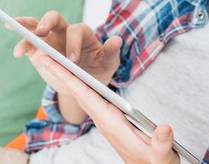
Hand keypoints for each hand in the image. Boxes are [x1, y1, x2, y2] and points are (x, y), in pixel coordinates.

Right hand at [5, 11, 121, 95]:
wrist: (82, 84)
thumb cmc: (98, 71)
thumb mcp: (108, 65)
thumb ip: (112, 52)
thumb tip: (117, 39)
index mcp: (82, 34)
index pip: (76, 31)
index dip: (73, 43)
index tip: (71, 61)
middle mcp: (64, 32)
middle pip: (53, 18)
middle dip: (46, 22)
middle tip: (41, 33)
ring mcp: (49, 39)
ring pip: (35, 25)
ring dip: (25, 27)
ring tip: (17, 34)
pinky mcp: (38, 51)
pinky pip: (27, 42)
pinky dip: (21, 42)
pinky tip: (17, 51)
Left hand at [40, 54, 180, 163]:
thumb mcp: (161, 156)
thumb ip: (162, 142)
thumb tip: (164, 129)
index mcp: (112, 124)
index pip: (87, 97)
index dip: (71, 79)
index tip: (55, 64)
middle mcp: (105, 120)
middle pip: (79, 93)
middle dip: (61, 74)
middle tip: (43, 55)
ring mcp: (107, 120)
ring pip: (83, 94)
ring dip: (68, 78)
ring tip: (54, 60)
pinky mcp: (112, 120)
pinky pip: (92, 98)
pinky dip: (81, 85)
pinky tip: (76, 77)